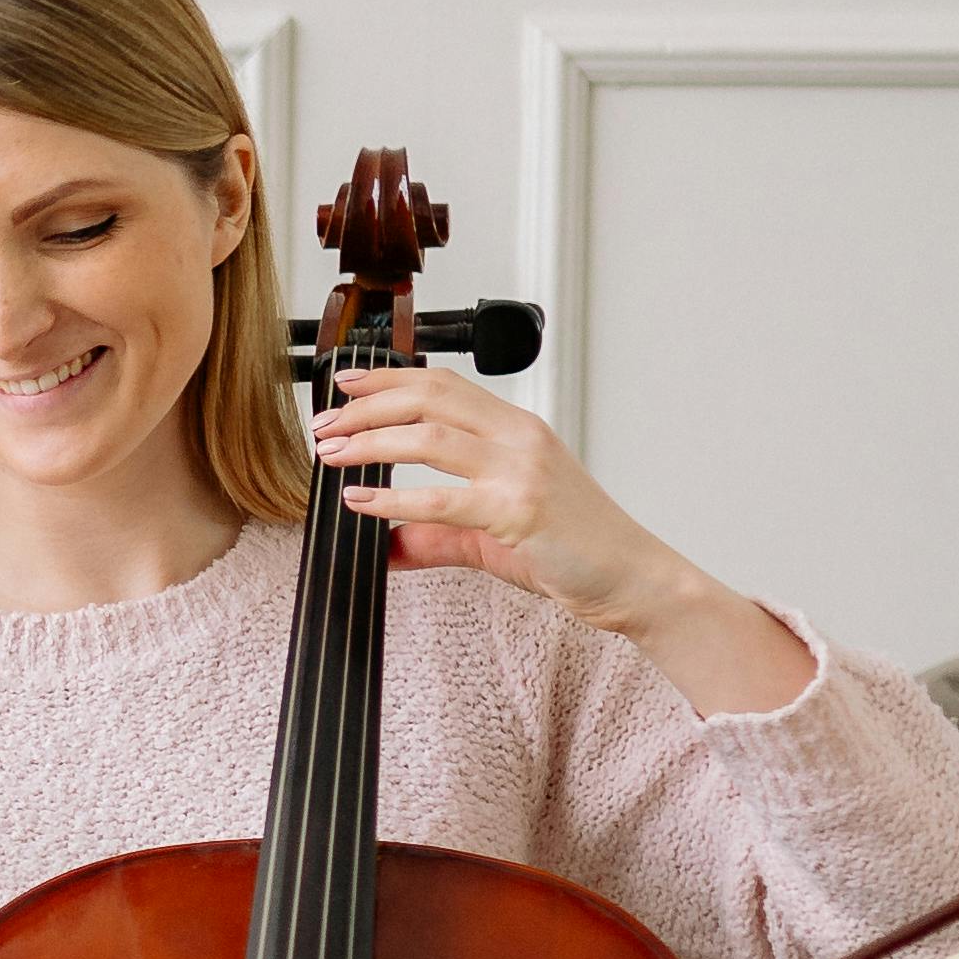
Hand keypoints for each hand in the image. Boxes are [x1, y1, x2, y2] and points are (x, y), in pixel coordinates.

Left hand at [309, 359, 817, 713]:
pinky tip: (363, 502)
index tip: (345, 384)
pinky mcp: (519, 511)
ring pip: (430, 438)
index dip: (389, 378)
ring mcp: (521, 472)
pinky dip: (395, 498)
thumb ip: (437, 536)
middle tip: (324, 423)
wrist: (634, 580)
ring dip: (371, 441)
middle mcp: (519, 439)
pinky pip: (444, 499)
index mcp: (517, 430)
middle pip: (429, 397)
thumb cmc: (575, 552)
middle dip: (367, 405)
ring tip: (333, 453)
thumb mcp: (494, 537)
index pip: (444, 384)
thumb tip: (387, 546)